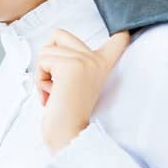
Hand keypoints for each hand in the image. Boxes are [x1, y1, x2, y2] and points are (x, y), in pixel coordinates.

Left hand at [35, 29, 129, 151]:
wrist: (68, 135)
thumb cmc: (65, 113)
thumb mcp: (74, 82)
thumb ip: (72, 62)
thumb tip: (53, 41)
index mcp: (102, 64)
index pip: (118, 40)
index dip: (121, 34)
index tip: (128, 32)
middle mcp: (96, 59)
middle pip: (58, 34)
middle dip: (47, 57)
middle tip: (58, 83)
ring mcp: (85, 61)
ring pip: (45, 49)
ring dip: (42, 73)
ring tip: (55, 92)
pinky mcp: (70, 67)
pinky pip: (42, 61)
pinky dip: (39, 80)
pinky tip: (51, 96)